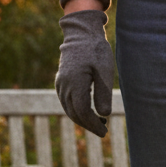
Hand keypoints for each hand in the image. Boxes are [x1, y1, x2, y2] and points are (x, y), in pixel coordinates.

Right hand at [55, 8, 113, 138]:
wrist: (81, 33)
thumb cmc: (96, 51)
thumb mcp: (105, 72)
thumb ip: (103, 94)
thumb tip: (103, 115)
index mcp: (75, 83)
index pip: (82, 111)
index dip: (93, 125)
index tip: (104, 133)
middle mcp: (64, 85)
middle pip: (75, 113)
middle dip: (89, 125)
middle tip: (103, 131)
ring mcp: (60, 83)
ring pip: (69, 110)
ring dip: (83, 120)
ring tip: (99, 123)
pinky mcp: (61, 82)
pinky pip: (66, 102)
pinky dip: (76, 111)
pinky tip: (89, 112)